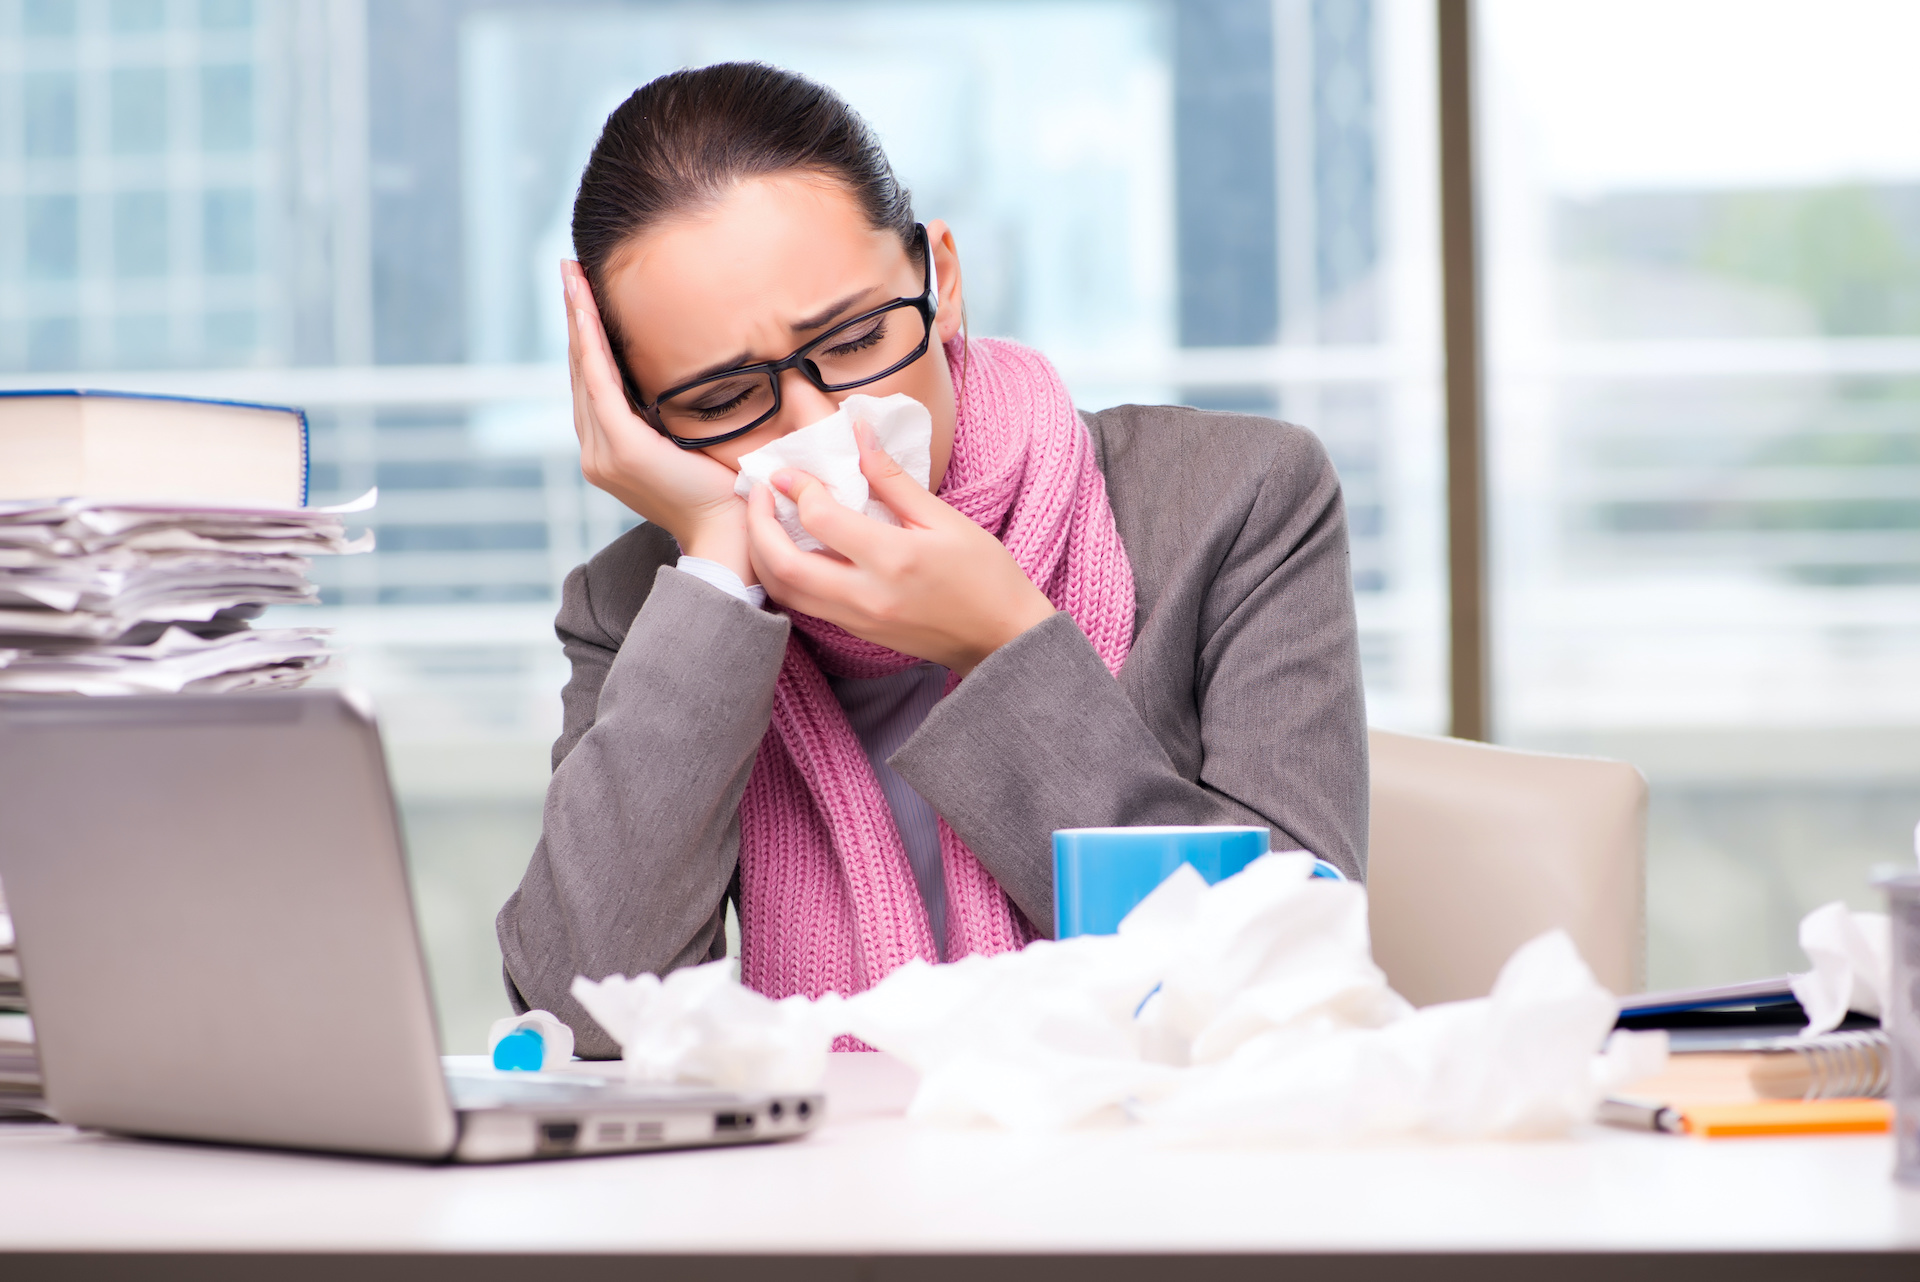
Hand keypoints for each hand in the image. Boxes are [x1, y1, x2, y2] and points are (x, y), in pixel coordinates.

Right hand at [562, 262, 751, 580]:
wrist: (732, 532)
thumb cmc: (728, 491)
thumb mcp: (696, 443)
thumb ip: (680, 415)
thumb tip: (694, 374)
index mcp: (614, 451)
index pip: (594, 383)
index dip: (585, 336)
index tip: (582, 292)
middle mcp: (598, 452)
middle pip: (581, 371)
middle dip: (575, 317)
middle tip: (569, 269)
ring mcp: (604, 452)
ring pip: (584, 372)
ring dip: (577, 320)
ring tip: (572, 277)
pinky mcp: (621, 448)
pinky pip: (599, 384)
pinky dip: (590, 345)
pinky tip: (585, 310)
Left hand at [745, 423, 1056, 674]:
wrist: (1001, 638)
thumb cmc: (984, 575)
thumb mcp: (945, 519)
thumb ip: (893, 479)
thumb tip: (859, 433)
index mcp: (894, 559)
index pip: (822, 520)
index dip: (797, 488)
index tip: (788, 470)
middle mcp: (867, 595)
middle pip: (784, 565)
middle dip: (758, 524)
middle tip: (758, 492)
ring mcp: (858, 620)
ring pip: (785, 592)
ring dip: (763, 554)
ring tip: (764, 519)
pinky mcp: (856, 633)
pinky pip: (803, 605)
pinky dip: (785, 576)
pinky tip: (791, 550)